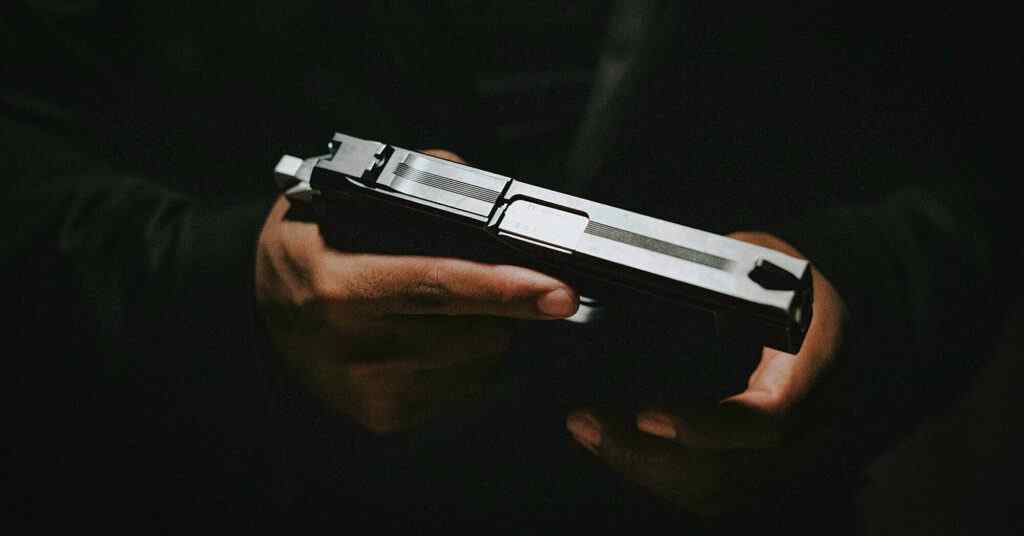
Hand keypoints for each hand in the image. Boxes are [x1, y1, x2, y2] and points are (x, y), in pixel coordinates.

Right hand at [255, 150, 578, 433]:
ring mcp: (370, 390)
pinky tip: (437, 339)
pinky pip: (464, 391)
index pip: (439, 286)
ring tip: (452, 309)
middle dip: (505, 305)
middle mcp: (352, 346)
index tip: (558, 292)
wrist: (265, 318)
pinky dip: (470, 362)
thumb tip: (480, 184)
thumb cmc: (308, 252)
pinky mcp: (384, 417)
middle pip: (474, 331)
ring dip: (489, 333)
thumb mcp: (336, 198)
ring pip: (479, 364)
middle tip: (499, 282)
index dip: (504, 288)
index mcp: (338, 285)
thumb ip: (415, 178)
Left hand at [565, 231, 847, 514]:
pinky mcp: (772, 470)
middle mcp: (820, 419)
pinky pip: (716, 493)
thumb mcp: (763, 257)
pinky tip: (618, 447)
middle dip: (651, 457)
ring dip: (647, 471)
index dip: (708, 425)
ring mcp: (801, 453)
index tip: (646, 416)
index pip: (771, 416)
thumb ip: (720, 274)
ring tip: (591, 431)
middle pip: (735, 471)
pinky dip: (661, 477)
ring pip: (721, 492)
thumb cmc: (794, 280)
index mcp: (822, 358)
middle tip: (589, 423)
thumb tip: (656, 275)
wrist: (832, 317)